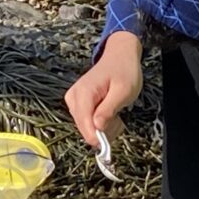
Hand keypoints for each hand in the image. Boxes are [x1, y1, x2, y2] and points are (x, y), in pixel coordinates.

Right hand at [65, 31, 143, 146]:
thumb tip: (96, 128)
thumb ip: (108, 110)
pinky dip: (100, 122)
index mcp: (83, 93)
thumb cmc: (124, 71)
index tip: (109, 143)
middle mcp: (73, 97)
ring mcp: (74, 100)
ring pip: (86, 127)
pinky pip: (88, 122)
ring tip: (116, 113)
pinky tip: (110, 113)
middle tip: (118, 119)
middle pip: (84, 128)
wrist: (120, 55)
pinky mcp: (77, 103)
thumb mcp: (123, 91)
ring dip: (103, 127)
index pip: (84, 124)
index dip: (97, 138)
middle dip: (103, 130)